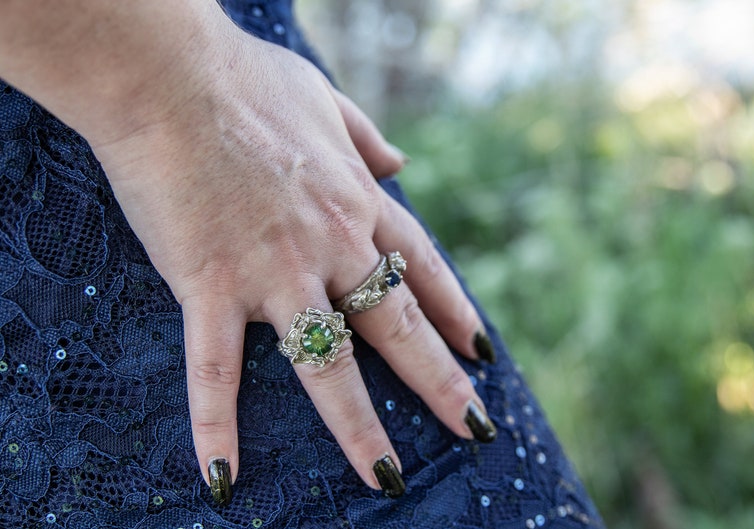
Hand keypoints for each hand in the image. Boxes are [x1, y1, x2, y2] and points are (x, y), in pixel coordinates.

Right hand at [79, 12, 496, 501]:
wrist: (173, 74)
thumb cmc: (245, 79)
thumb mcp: (325, 98)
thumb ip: (366, 137)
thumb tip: (401, 160)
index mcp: (357, 203)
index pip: (421, 267)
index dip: (455, 310)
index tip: (482, 349)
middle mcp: (330, 245)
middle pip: (398, 327)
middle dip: (441, 383)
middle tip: (477, 428)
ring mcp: (274, 271)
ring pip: (329, 365)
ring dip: (359, 429)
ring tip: (386, 478)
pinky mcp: (212, 283)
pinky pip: (216, 369)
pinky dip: (216, 426)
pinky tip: (224, 477)